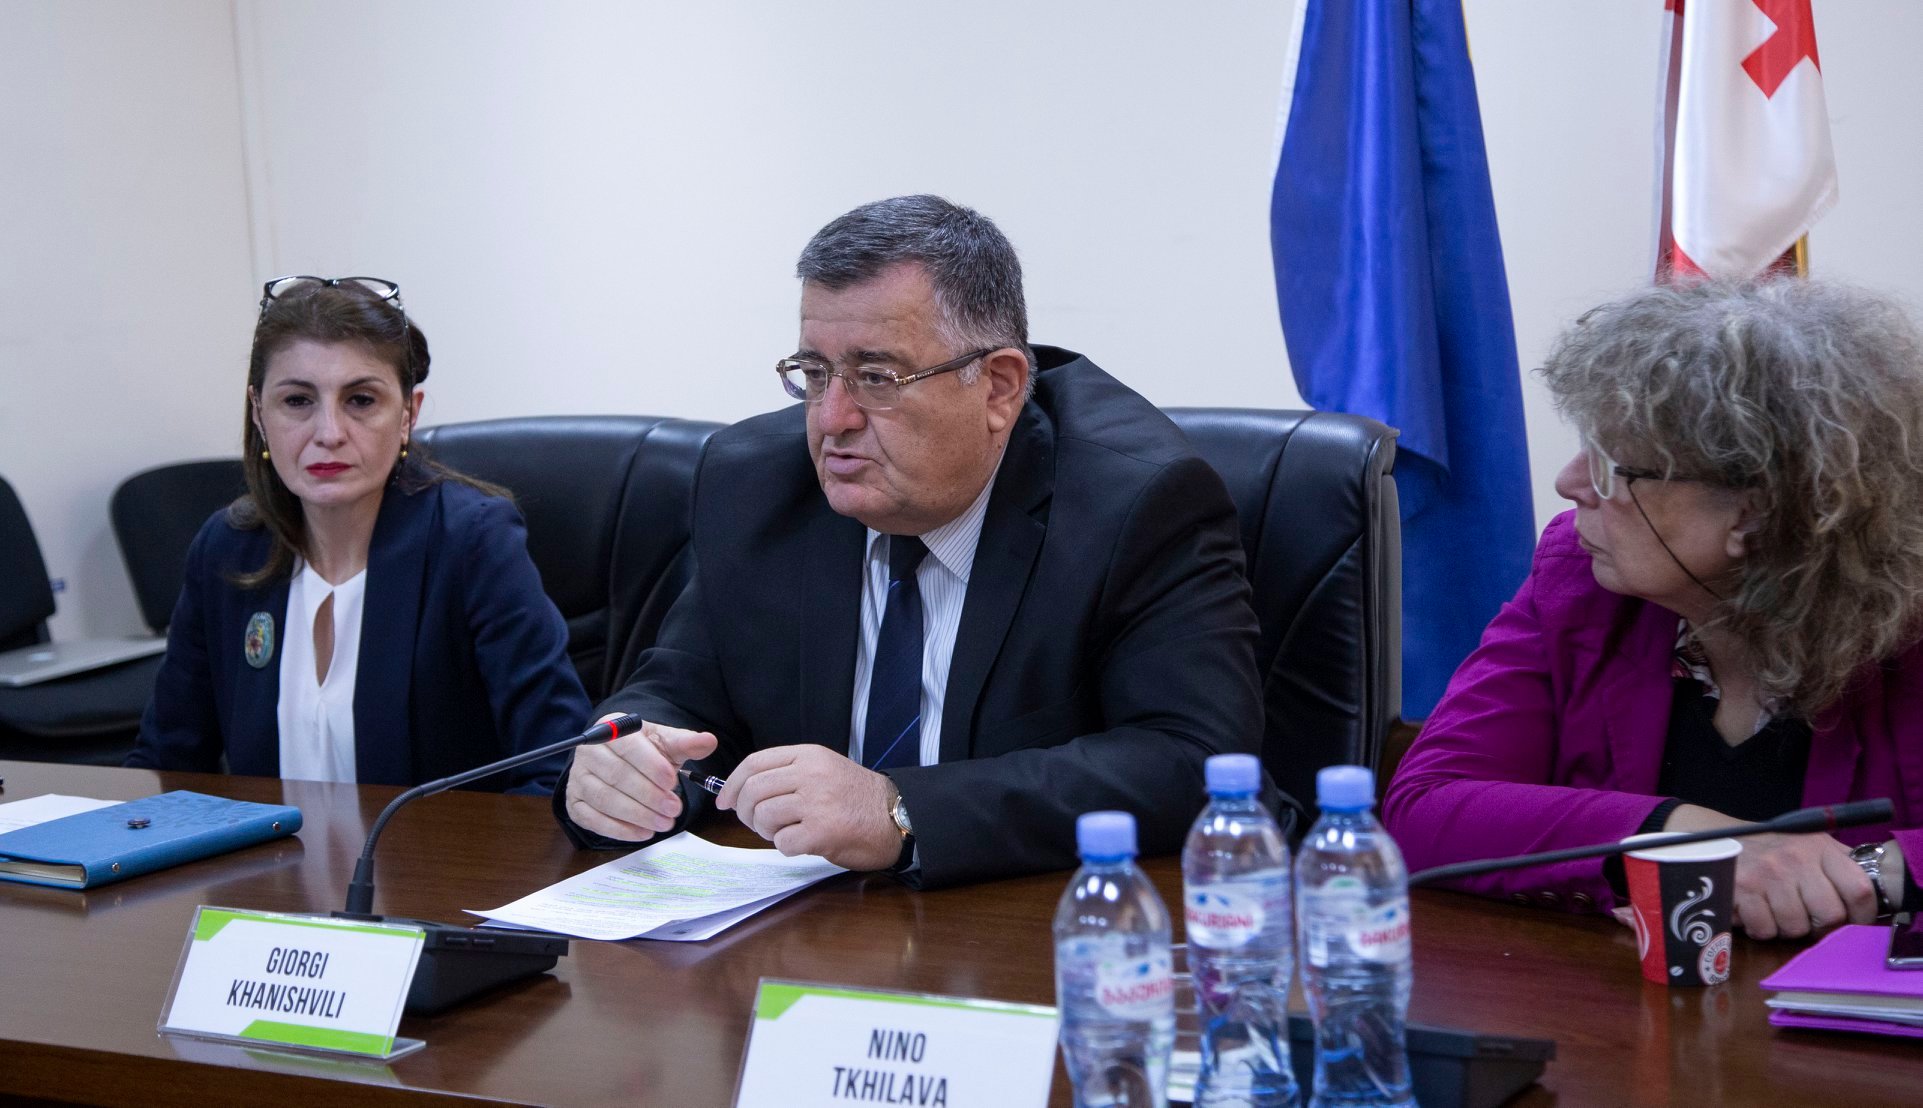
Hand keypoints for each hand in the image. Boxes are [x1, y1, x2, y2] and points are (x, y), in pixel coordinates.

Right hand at [564, 715, 716, 842]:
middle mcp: (588, 752)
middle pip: (616, 775)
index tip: (672, 781)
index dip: (650, 765)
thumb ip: (685, 742)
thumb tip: (708, 741)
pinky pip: (592, 819)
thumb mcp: (665, 743)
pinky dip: (619, 829)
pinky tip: (643, 833)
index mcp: (610, 728)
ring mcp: (578, 778)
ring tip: (664, 823)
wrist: (621, 763)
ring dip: (637, 814)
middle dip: (648, 795)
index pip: (627, 746)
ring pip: (605, 799)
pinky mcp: (575, 803)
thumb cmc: (645, 752)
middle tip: (674, 809)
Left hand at [714, 744, 903, 870]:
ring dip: (767, 831)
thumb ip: (788, 774)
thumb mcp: (824, 769)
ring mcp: (816, 802)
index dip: (732, 784)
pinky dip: (786, 848)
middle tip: (756, 824)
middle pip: (753, 792)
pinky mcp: (822, 831)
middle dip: (745, 813)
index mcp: (808, 756)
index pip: (754, 763)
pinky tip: (803, 843)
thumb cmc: (857, 798)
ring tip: (786, 832)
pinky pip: (782, 843)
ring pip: (764, 817)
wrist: (896, 817)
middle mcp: (811, 774)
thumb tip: (742, 793)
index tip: (725, 800)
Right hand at [1664, 804, 1876, 939]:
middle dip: (1819, 926)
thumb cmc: (1772, 851)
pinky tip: (1755, 913)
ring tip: (1776, 912)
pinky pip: (1765, 929)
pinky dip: (1760, 929)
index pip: (1859, 890)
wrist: (1718, 839)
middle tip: (1807, 920)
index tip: (1850, 922)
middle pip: (1830, 915)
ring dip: (1786, 928)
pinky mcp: (1741, 888)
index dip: (1861, 916)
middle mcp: (1796, 858)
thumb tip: (1869, 900)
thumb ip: (1840, 868)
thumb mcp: (1810, 848)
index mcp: (1820, 848)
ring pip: (1796, 927)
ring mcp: (1768, 873)